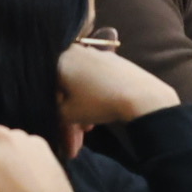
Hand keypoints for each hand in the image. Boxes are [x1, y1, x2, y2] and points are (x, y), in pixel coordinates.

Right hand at [56, 43, 178, 127]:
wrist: (139, 95)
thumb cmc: (98, 102)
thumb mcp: (67, 113)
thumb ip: (54, 112)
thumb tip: (56, 115)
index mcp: (60, 59)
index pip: (51, 91)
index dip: (57, 116)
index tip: (64, 137)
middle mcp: (76, 52)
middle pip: (68, 89)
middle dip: (72, 117)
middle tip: (77, 140)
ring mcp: (97, 54)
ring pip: (82, 85)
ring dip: (84, 109)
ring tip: (90, 128)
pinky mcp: (114, 60)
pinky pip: (97, 80)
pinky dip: (95, 96)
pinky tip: (101, 113)